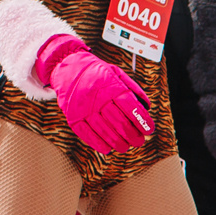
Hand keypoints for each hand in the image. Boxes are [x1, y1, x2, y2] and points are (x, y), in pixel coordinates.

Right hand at [37, 33, 149, 153]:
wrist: (66, 66)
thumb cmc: (96, 73)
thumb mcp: (116, 73)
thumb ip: (133, 88)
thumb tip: (147, 108)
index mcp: (110, 85)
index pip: (131, 107)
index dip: (142, 121)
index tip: (149, 130)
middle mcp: (97, 98)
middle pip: (119, 122)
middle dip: (133, 135)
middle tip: (139, 141)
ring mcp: (83, 108)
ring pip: (104, 131)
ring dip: (118, 143)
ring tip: (126, 147)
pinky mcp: (72, 116)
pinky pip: (87, 134)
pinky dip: (98, 144)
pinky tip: (108, 149)